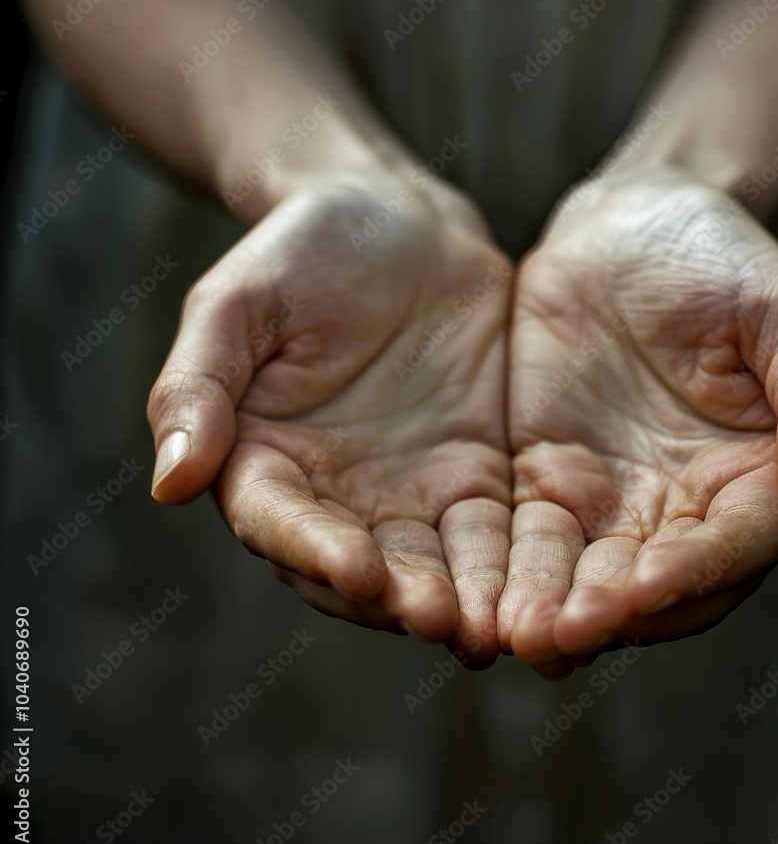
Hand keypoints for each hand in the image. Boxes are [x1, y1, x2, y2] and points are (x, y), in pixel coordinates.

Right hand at [147, 169, 511, 665]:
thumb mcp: (237, 304)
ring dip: (462, 600)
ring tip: (498, 625)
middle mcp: (335, 494)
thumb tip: (171, 482)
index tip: (360, 572)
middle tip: (442, 621)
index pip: (282, 524)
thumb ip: (198, 388)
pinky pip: (492, 530)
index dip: (316, 552)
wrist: (396, 219)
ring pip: (432, 565)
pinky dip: (510, 564)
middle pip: (361, 566)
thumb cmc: (303, 249)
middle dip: (401, 599)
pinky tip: (540, 588)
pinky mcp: (473, 474)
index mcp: (264, 462)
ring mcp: (408, 490)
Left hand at [498, 171, 777, 675]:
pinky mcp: (546, 475)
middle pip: (654, 581)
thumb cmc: (721, 258)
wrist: (632, 222)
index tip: (648, 589)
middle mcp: (683, 503)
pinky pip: (526, 533)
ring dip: (553, 608)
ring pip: (584, 572)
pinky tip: (481, 599)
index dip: (697, 570)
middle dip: (611, 612)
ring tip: (518, 635)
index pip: (734, 543)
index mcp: (754, 475)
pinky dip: (508, 569)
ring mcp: (611, 495)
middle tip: (564, 636)